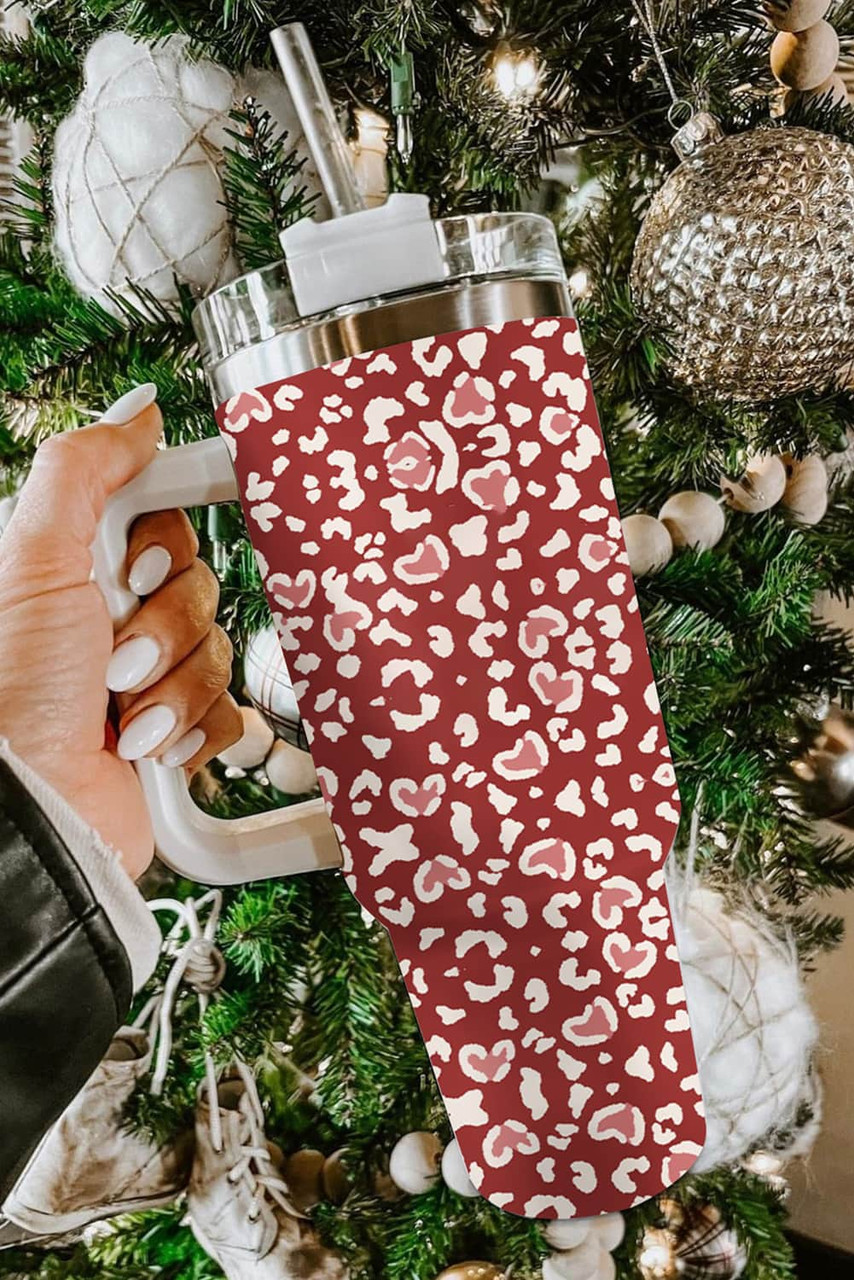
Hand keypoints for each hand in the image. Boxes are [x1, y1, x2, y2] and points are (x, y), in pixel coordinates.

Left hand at [0, 385, 241, 878]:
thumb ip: (84, 469)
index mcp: (77, 572)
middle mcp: (112, 621)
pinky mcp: (175, 733)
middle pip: (199, 587)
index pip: (162, 525)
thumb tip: (138, 411)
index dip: (161, 548)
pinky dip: (192, 729)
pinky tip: (146, 746)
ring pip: (217, 650)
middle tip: (109, 657)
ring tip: (119, 713)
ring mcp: (147, 680)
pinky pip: (230, 711)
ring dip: (172, 687)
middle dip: (161, 629)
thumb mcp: (32, 556)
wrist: (27, 807)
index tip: (138, 570)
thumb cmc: (10, 690)